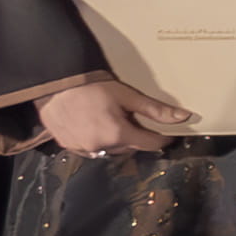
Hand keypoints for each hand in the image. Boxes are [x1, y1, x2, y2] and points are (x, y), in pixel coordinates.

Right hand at [34, 74, 169, 156]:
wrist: (52, 85)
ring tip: (113, 121)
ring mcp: (83, 149)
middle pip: (130, 147)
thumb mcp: (126, 95)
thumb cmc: (90, 86)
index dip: (162, 139)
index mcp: (118, 134)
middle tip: (134, 120)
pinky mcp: (69, 147)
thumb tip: (182, 117)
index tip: (167, 135)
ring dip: (116, 141)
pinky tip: (95, 126)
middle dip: (136, 137)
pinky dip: (97, 142)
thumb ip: (154, 109)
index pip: (150, 144)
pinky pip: (91, 150)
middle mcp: (100, 147)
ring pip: (110, 150)